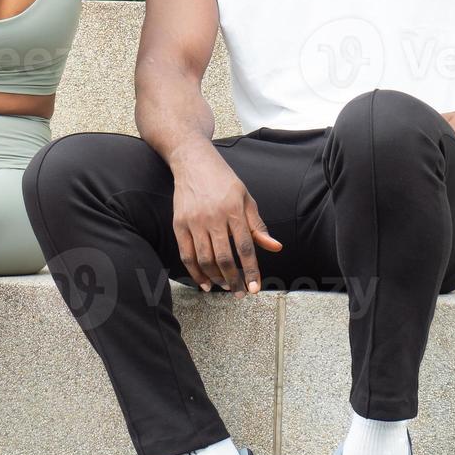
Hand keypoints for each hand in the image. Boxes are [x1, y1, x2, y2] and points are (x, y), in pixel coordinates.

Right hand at [170, 144, 282, 296]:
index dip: (250, 270)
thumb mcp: (246, 198)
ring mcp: (194, 221)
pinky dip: (195, 273)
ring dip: (216, 279)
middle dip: (233, 280)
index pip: (245, 247)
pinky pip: (186, 255)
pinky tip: (204, 283)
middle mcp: (213, 217)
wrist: (193, 162)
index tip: (255, 288)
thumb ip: (258, 225)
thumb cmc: (223, 180)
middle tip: (240, 292)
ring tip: (225, 287)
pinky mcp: (179, 224)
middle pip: (224, 257)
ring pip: (204, 259)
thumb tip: (275, 247)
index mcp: (234, 210)